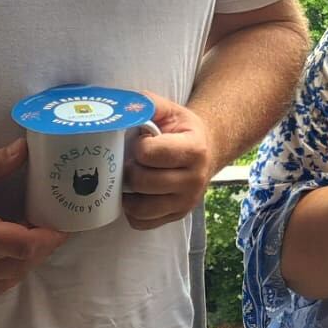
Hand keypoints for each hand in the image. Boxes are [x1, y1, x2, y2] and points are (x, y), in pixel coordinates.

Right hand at [0, 139, 68, 294]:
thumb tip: (24, 148)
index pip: (22, 245)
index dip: (49, 238)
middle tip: (54, 227)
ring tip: (35, 239)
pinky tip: (11, 256)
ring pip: (7, 279)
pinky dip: (8, 274)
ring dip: (27, 263)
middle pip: (21, 264)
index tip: (64, 225)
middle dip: (43, 248)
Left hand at [125, 92, 217, 229]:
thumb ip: (148, 104)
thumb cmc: (181, 130)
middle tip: (132, 160)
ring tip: (131, 178)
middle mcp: (194, 179)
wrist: (206, 151)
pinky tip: (136, 194)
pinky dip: (133, 211)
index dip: (139, 146)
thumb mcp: (170, 110)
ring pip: (141, 208)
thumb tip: (122, 108)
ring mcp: (186, 202)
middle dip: (130, 169)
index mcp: (194, 149)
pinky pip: (142, 223)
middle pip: (143, 182)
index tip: (142, 141)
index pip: (151, 154)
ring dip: (128, 193)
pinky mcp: (177, 216)